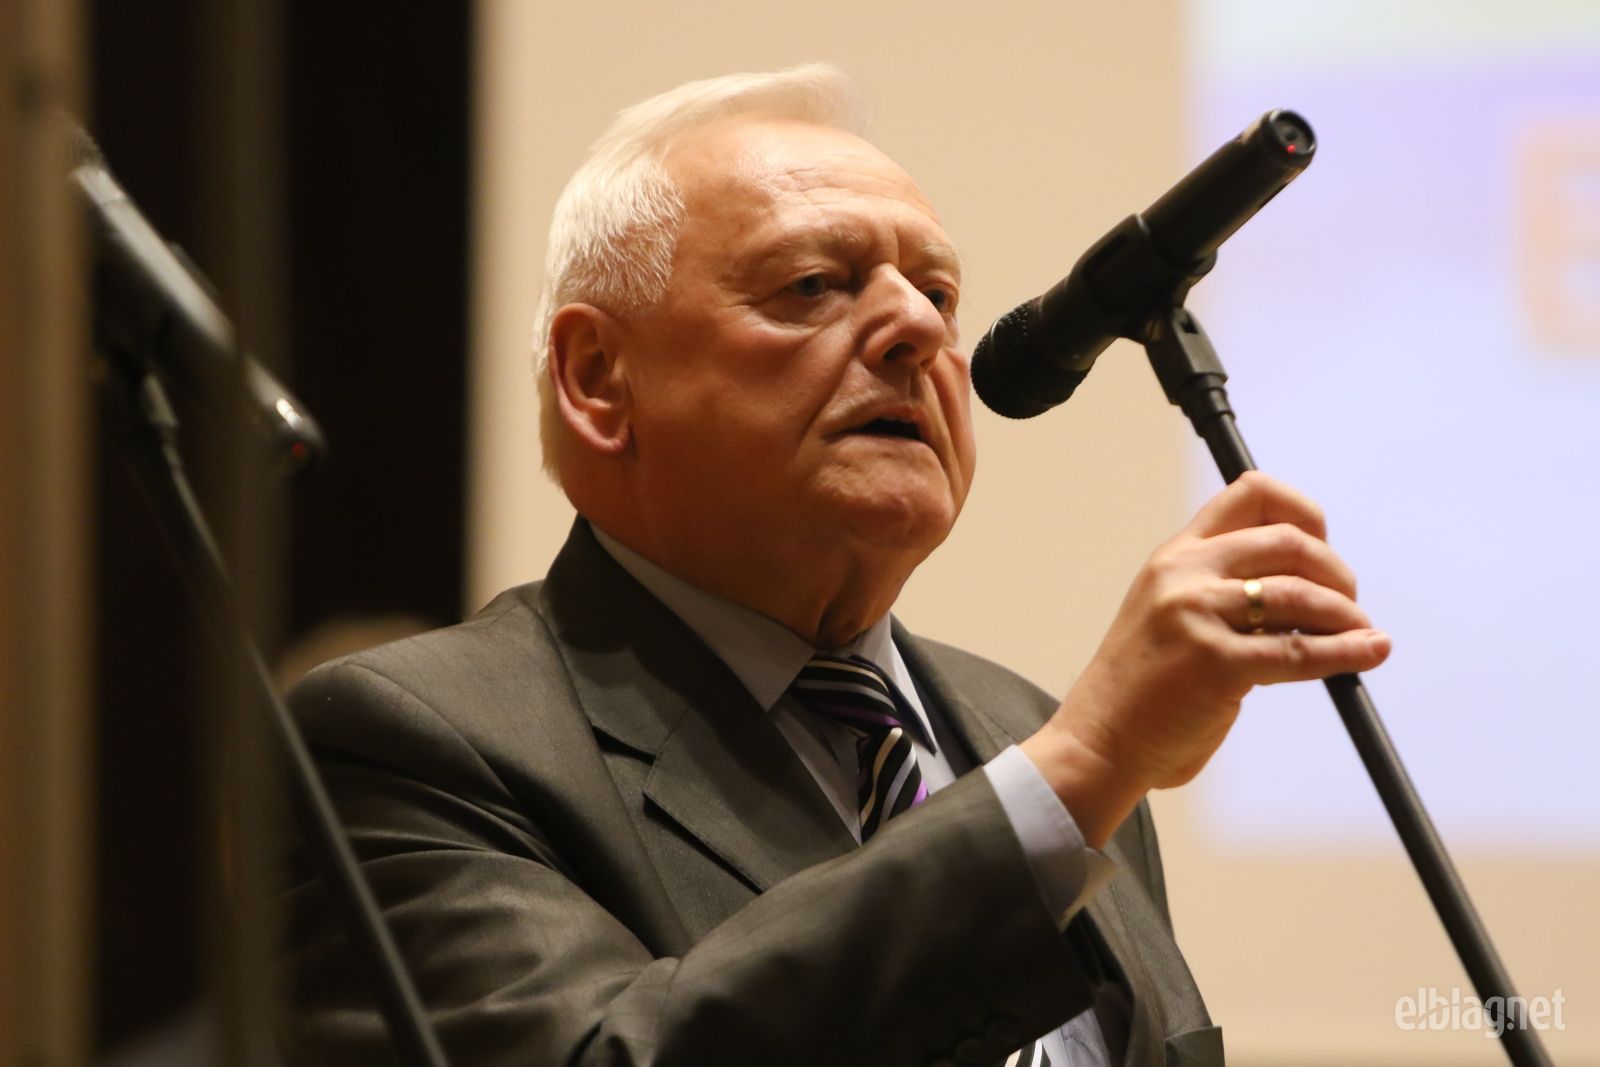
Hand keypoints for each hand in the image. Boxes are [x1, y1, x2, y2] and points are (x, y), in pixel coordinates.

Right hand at [1020, 471, 1390, 846]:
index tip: (1322, 548)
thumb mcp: (1171, 613)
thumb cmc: (1142, 686)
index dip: (1303, 513)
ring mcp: (1197, 616)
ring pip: (1301, 593)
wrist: (1099, 740)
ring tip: (1361, 634)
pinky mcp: (1216, 664)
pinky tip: (1370, 653)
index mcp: (1176, 555)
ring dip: (1347, 614)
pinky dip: (1348, 651)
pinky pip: (1300, 652)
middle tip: (1349, 605)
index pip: (1251, 494)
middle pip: (1289, 541)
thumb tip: (1306, 589)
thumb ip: (1220, 590)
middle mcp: (1185, 574)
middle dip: (1336, 572)